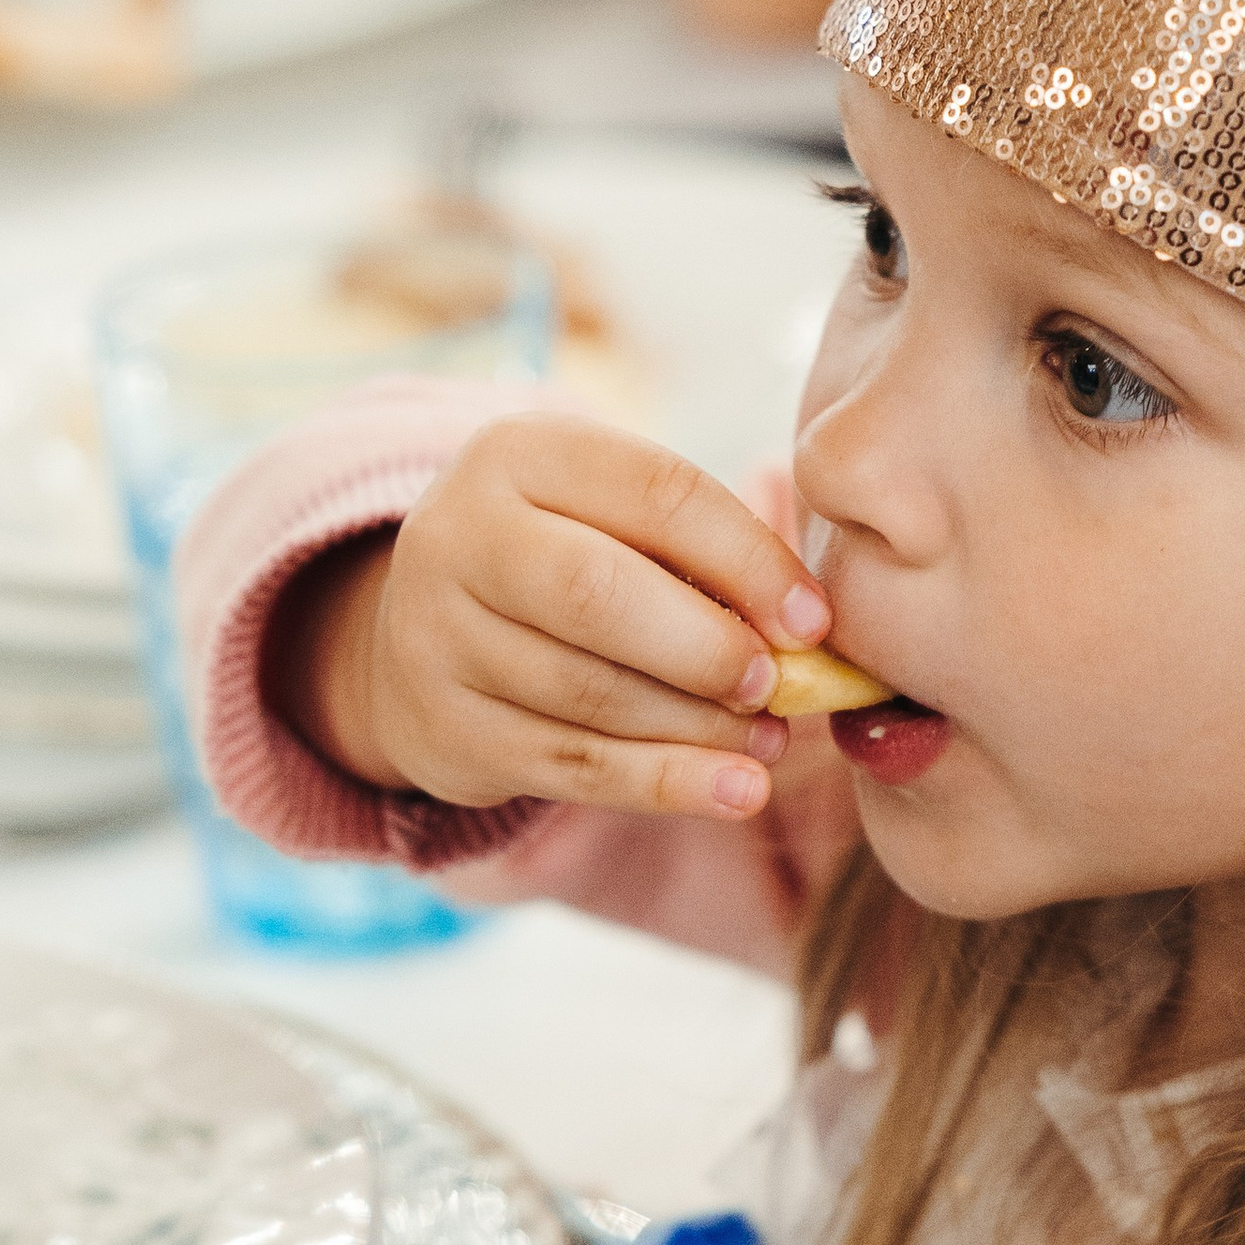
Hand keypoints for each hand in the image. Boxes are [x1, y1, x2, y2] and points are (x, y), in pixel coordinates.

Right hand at [290, 416, 835, 822]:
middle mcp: (460, 534)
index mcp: (520, 453)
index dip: (749, 560)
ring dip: (698, 726)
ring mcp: (436, 636)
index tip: (817, 621)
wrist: (427, 631)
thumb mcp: (616, 517)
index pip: (655, 493)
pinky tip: (733, 791)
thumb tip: (810, 633)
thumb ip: (704, 552)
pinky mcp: (443, 729)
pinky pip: (568, 765)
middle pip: (597, 593)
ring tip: (771, 739)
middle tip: (780, 684)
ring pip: (587, 692)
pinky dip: (664, 783)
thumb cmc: (569, 556)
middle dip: (707, 647)